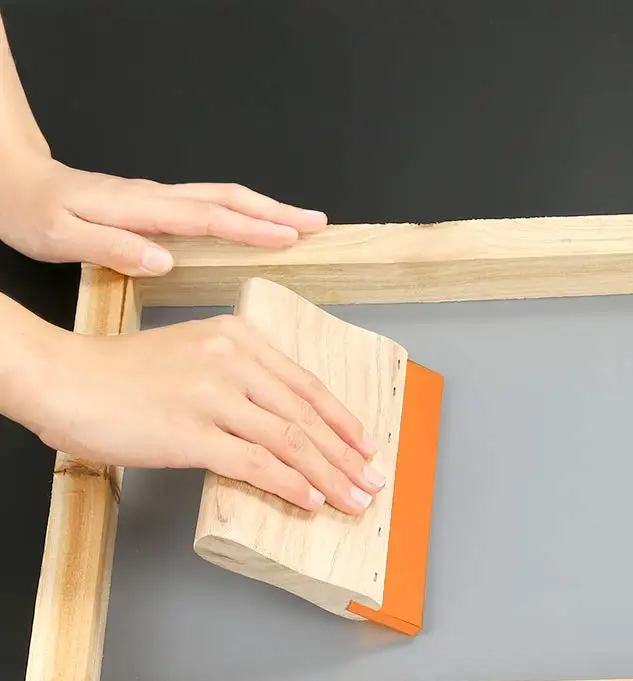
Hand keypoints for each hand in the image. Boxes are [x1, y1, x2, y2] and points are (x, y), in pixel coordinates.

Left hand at [0, 153, 327, 274]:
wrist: (15, 182)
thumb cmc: (34, 212)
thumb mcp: (60, 236)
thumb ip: (112, 247)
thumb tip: (164, 260)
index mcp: (141, 208)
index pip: (209, 216)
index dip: (252, 227)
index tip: (289, 235)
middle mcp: (157, 199)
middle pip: (229, 199)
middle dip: (276, 211)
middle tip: (317, 224)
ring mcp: (160, 200)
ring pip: (224, 199)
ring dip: (266, 209)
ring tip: (302, 224)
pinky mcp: (157, 207)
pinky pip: (211, 207)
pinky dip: (243, 213)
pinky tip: (256, 226)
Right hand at [14, 314, 385, 514]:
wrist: (64, 380)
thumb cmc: (122, 374)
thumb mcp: (191, 354)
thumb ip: (238, 378)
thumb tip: (282, 423)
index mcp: (236, 337)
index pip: (305, 384)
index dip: (342, 420)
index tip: (365, 445)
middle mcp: (231, 359)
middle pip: (305, 415)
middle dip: (345, 455)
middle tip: (371, 481)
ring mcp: (212, 395)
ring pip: (288, 441)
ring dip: (328, 476)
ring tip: (352, 500)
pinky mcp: (191, 433)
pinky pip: (256, 463)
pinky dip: (290, 484)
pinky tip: (311, 500)